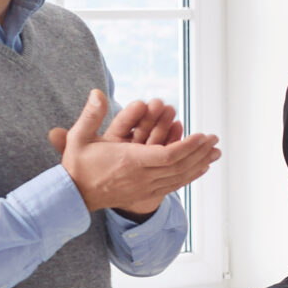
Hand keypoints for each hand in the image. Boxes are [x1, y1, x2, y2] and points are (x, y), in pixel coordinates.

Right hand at [51, 90, 220, 214]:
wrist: (72, 195)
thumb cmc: (77, 165)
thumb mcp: (78, 138)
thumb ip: (90, 115)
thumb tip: (97, 92)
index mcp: (129, 161)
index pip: (167, 156)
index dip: (187, 146)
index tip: (202, 135)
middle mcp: (141, 177)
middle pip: (179, 166)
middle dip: (200, 152)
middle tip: (215, 139)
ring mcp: (144, 188)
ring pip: (179, 177)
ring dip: (199, 163)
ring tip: (215, 152)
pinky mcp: (145, 194)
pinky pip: (173, 186)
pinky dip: (189, 176)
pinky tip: (200, 168)